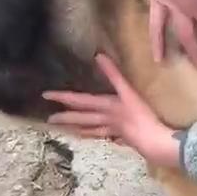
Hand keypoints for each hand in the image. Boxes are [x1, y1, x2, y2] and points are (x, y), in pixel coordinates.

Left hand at [43, 54, 181, 167]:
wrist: (151, 140)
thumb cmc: (140, 114)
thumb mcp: (128, 91)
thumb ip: (113, 73)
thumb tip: (99, 55)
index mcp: (104, 106)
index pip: (78, 100)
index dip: (62, 97)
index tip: (45, 95)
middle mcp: (104, 118)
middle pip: (80, 118)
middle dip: (64, 117)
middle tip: (49, 119)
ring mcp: (111, 130)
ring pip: (89, 129)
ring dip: (76, 128)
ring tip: (66, 129)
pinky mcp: (120, 137)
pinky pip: (103, 135)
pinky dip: (96, 135)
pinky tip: (94, 137)